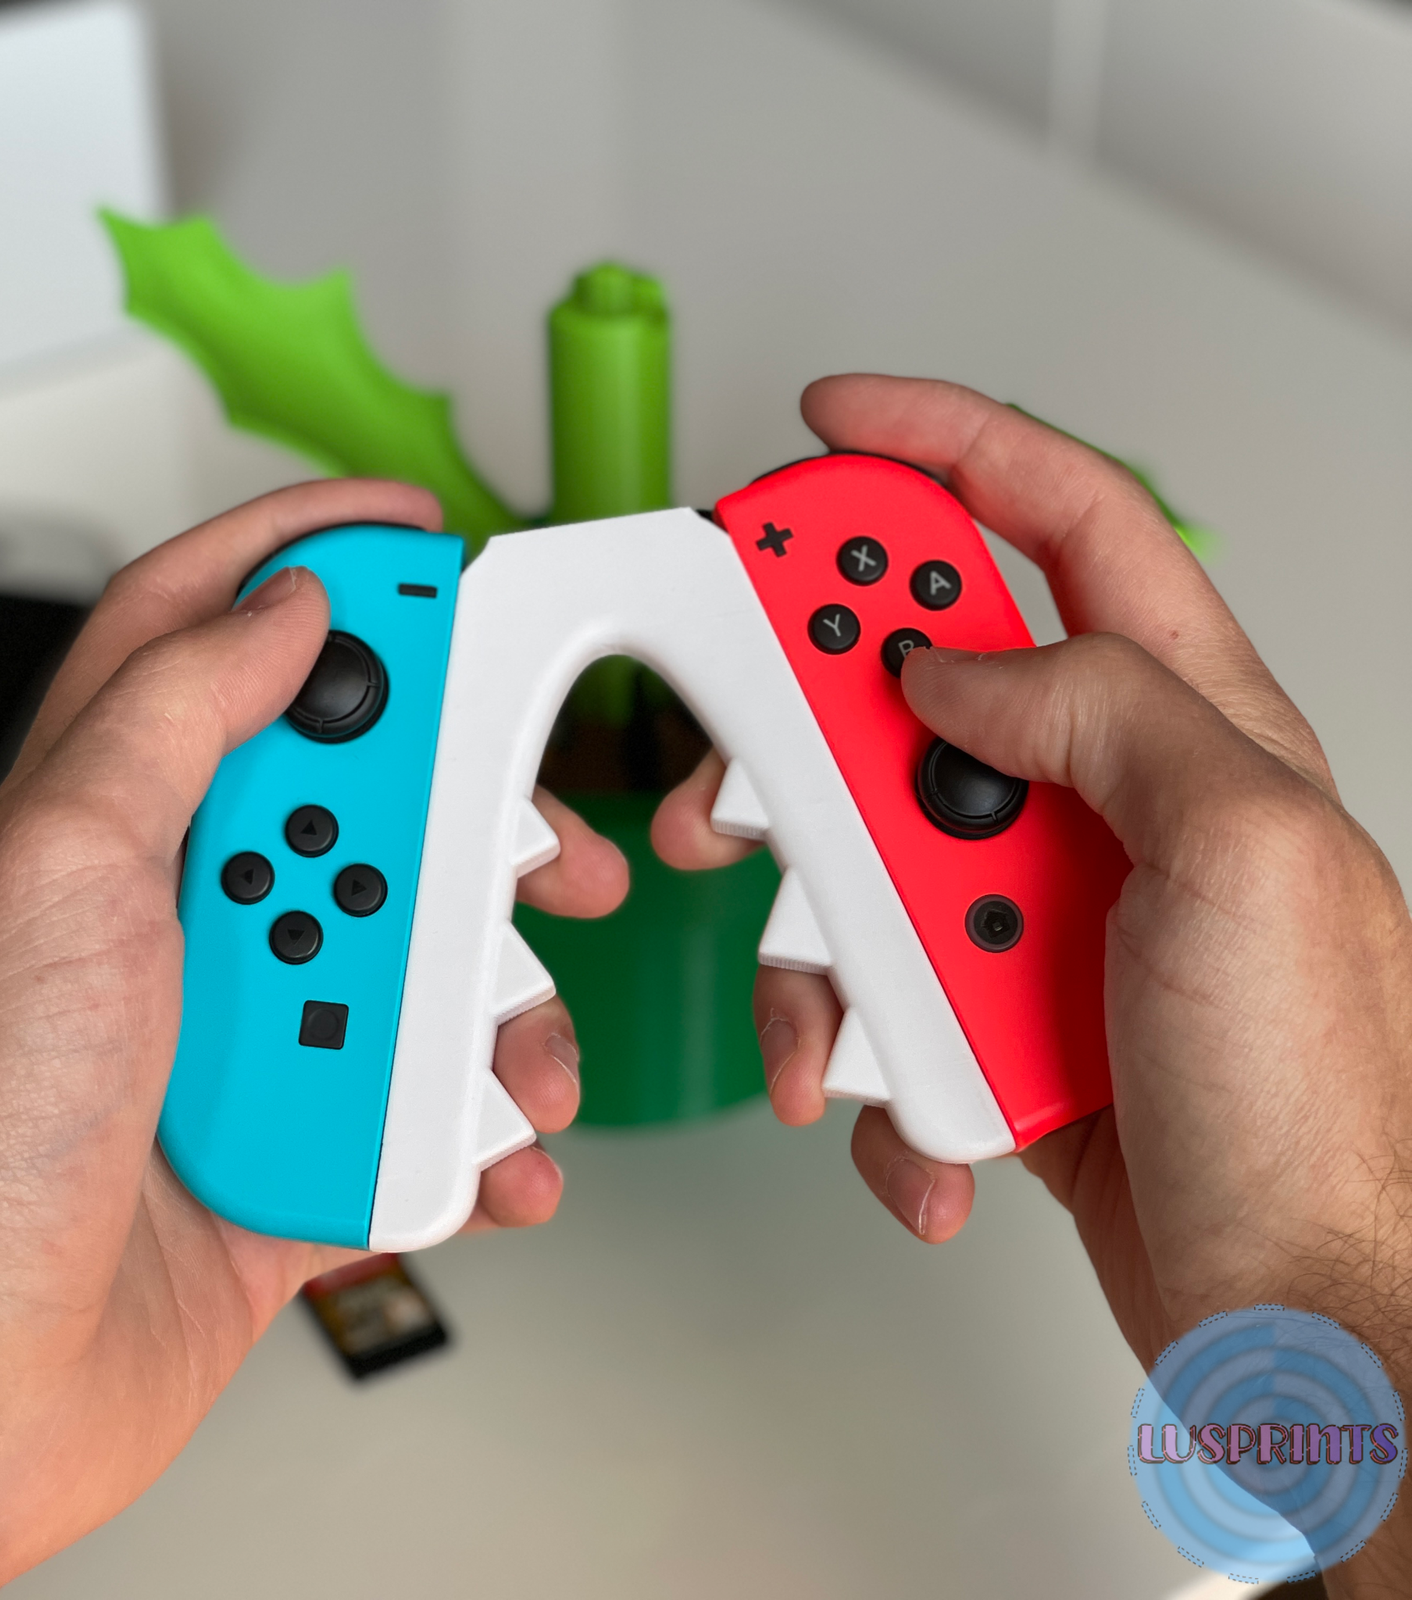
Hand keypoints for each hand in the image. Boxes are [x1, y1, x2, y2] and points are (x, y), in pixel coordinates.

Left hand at [0, 480, 627, 1597]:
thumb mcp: (62, 878)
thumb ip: (173, 720)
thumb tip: (280, 607)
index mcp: (111, 824)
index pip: (210, 636)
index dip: (309, 561)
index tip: (413, 537)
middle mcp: (183, 917)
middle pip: (365, 810)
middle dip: (477, 816)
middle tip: (544, 834)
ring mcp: (247, 1035)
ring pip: (417, 969)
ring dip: (497, 1007)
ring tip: (516, 1051)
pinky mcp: (293, 1149)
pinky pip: (424, 1115)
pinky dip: (481, 1134)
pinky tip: (494, 1151)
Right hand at [656, 377, 1411, 1586]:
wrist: (1290, 1316)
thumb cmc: (1313, 1107)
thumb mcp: (1240, 856)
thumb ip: (1099, 709)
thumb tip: (955, 662)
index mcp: (1188, 724)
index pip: (1061, 521)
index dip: (942, 448)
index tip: (832, 423)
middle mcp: (1103, 799)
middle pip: (915, 685)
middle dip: (809, 719)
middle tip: (746, 760)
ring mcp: (1036, 904)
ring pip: (864, 849)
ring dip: (826, 938)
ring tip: (858, 1019)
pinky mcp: (988, 1003)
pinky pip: (873, 985)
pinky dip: (866, 1051)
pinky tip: (921, 1112)